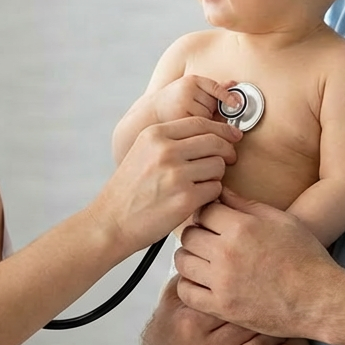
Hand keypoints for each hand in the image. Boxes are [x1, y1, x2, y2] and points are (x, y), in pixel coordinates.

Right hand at [90, 118, 240, 252]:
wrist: (112, 221)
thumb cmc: (130, 190)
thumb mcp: (142, 151)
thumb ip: (171, 140)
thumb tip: (211, 133)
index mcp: (155, 134)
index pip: (200, 123)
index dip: (222, 129)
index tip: (233, 136)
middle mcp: (165, 150)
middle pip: (214, 142)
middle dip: (226, 151)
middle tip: (229, 160)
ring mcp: (176, 174)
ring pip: (218, 165)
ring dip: (216, 175)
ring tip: (200, 184)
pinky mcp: (185, 198)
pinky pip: (215, 189)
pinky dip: (211, 194)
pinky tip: (196, 198)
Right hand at [141, 277, 291, 344]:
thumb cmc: (171, 326)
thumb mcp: (172, 299)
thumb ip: (190, 275)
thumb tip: (209, 243)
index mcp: (190, 322)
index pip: (228, 300)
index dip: (249, 287)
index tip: (266, 276)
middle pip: (245, 325)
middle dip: (265, 310)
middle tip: (283, 296)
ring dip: (274, 335)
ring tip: (286, 319)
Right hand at [151, 75, 239, 124]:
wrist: (148, 115)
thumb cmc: (173, 104)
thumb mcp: (190, 91)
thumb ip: (212, 90)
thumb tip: (233, 84)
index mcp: (190, 81)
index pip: (214, 87)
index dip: (227, 96)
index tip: (237, 104)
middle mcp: (186, 90)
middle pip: (213, 104)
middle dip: (211, 112)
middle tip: (198, 113)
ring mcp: (182, 105)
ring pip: (208, 117)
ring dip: (205, 122)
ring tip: (190, 120)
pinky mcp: (180, 119)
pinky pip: (200, 128)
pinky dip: (199, 131)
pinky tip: (188, 129)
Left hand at [176, 187, 341, 338]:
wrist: (320, 300)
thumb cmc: (306, 258)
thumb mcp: (281, 220)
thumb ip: (246, 205)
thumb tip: (220, 191)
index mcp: (241, 228)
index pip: (203, 210)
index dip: (208, 212)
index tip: (214, 218)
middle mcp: (227, 253)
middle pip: (188, 234)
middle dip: (197, 232)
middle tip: (208, 238)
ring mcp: (222, 282)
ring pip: (182, 261)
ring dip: (190, 256)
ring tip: (203, 258)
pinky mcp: (222, 307)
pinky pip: (186, 291)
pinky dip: (188, 284)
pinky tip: (201, 279)